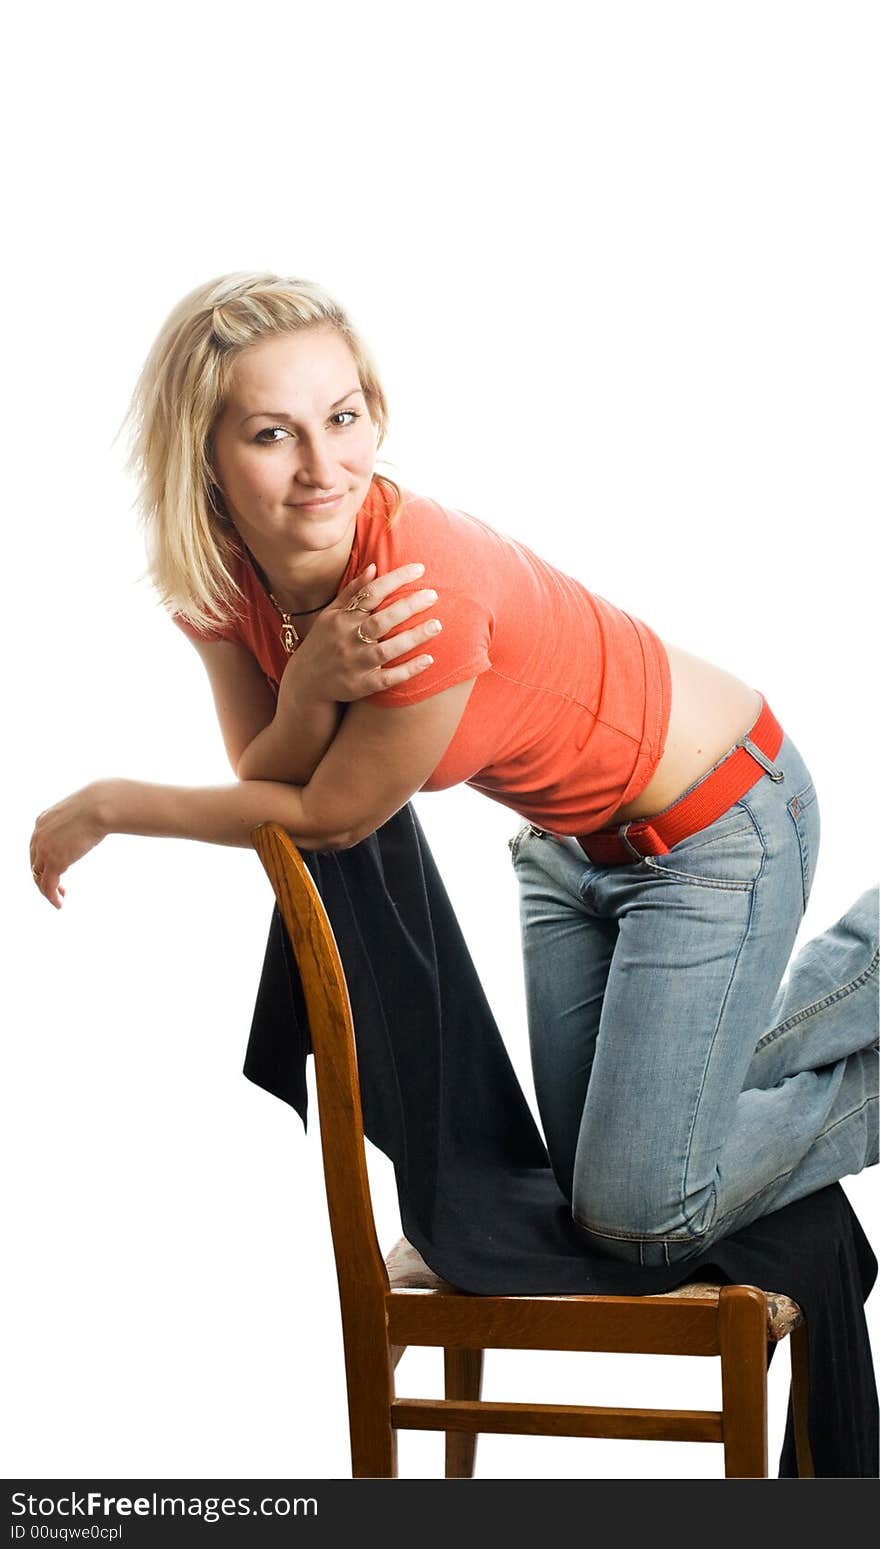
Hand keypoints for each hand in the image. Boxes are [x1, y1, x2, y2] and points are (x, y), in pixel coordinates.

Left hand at [29, 781, 109, 908]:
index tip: (56, 869)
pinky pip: (48, 885)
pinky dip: (52, 897)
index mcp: (42, 822)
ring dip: (47, 890)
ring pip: (38, 877)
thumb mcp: (79, 813)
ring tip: (58, 899)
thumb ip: (77, 822)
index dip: (44, 861)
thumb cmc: (99, 805)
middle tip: (58, 887)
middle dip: (43, 877)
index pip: (36, 847)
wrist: (100, 806)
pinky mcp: (55, 862)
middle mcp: (38, 836)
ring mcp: (45, 850)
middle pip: (34, 863)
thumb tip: (90, 825)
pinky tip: (60, 903)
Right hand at [280, 561, 442, 704]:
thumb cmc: (323, 642)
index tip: (420, 569)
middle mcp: (348, 640)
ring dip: (413, 638)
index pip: (371, 593)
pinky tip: (428, 659)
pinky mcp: (361, 686)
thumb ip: (352, 592)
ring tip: (437, 625)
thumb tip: (373, 567)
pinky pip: (388, 678)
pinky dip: (408, 670)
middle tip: (433, 595)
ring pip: (387, 650)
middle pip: (381, 620)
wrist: (305, 683)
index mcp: (342, 619)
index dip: (395, 579)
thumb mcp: (331, 614)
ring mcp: (355, 664)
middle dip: (408, 607)